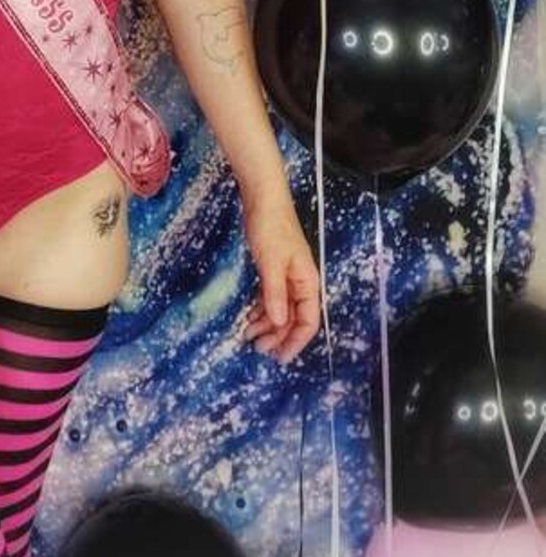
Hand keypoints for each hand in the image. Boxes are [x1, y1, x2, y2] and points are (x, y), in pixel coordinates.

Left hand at [241, 194, 320, 364]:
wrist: (263, 198)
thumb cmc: (270, 228)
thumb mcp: (271, 263)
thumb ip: (275, 293)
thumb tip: (278, 322)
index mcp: (307, 282)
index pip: (308, 321)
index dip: (295, 341)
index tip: (280, 358)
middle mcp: (301, 282)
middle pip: (294, 318)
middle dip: (278, 336)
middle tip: (257, 349)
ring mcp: (287, 276)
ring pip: (281, 309)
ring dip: (267, 324)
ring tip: (248, 335)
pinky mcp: (274, 269)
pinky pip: (271, 297)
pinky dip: (262, 309)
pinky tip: (250, 317)